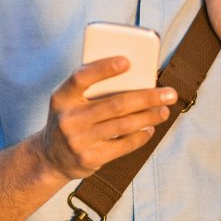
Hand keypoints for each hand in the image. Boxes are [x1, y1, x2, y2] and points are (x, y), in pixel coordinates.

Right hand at [35, 57, 176, 180]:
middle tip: (169, 93)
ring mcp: (78, 141)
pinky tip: (150, 128)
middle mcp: (68, 119)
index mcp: (61, 98)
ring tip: (163, 110)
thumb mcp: (69, 102)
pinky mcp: (90, 158)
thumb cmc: (70, 120)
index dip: (103, 68)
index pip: (81, 78)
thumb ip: (92, 90)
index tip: (127, 61)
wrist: (51, 157)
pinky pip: (123, 145)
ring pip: (123, 125)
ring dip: (149, 116)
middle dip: (147, 97)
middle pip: (115, 104)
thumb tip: (134, 80)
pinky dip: (140, 136)